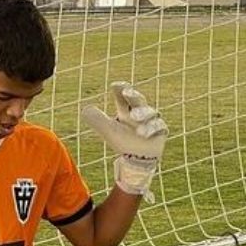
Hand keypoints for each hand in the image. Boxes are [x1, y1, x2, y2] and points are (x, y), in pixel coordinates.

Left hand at [81, 82, 168, 201]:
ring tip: (134, 117)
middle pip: (138, 100)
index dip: (120, 89)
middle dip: (133, 95)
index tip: (115, 85)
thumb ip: (96, 119)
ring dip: (142, 113)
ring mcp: (151, 120)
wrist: (137, 160)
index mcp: (126, 110)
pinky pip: (159, 126)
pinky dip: (151, 128)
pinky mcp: (160, 131)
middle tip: (126, 92)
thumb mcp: (107, 130)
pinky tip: (143, 134)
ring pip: (149, 113)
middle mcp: (140, 112)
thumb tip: (85, 109)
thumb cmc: (123, 141)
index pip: (123, 96)